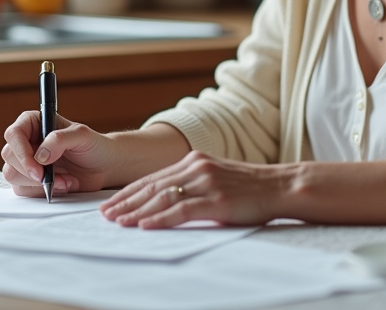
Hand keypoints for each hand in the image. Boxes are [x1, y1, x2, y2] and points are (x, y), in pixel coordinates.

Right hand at [1, 111, 118, 197]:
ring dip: (39, 183)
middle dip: (31, 171)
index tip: (38, 167)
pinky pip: (23, 190)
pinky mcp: (29, 180)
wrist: (103, 167)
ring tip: (64, 180)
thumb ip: (60, 139)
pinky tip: (62, 185)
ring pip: (12, 175)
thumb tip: (40, 155)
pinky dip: (42, 192)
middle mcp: (26, 141)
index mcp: (34, 123)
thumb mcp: (82, 136)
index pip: (14, 134)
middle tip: (52, 177)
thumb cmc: (94, 146)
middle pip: (9, 156)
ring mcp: (26, 161)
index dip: (21, 152)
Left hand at [99, 151, 293, 228]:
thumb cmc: (249, 188)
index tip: (110, 203)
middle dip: (125, 202)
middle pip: (152, 187)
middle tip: (104, 214)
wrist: (281, 186)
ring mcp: (206, 182)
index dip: (129, 192)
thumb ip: (192, 184)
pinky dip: (160, 219)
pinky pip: (182, 210)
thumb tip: (164, 201)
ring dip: (136, 211)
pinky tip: (145, 226)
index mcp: (194, 160)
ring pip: (162, 198)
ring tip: (118, 222)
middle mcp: (196, 167)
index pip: (153, 178)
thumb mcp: (216, 178)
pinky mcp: (216, 200)